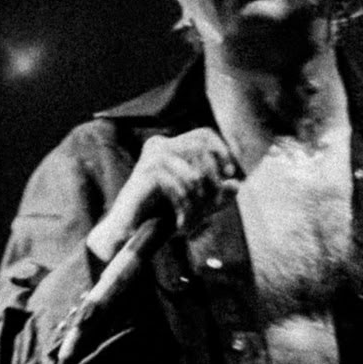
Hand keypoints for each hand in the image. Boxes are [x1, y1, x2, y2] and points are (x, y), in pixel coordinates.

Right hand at [87, 126, 240, 259]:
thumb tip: (236, 185)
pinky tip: (182, 223)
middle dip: (213, 183)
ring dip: (198, 202)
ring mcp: (150, 158)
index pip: (203, 134)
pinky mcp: (145, 175)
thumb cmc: (159, 214)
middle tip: (212, 205)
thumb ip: (217, 194)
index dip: (221, 150)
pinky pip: (178, 187)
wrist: (126, 230)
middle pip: (202, 154)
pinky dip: (185, 208)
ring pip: (193, 175)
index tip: (229, 172)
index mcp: (169, 145)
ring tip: (194, 220)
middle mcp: (159, 145)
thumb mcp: (196, 203)